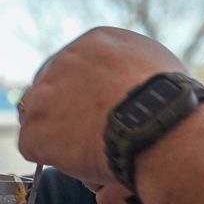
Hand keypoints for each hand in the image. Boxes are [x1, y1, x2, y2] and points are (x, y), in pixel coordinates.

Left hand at [17, 27, 185, 185]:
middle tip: (91, 134)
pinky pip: (34, 146)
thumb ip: (134, 66)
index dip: (87, 93)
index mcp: (95, 42)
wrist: (157, 126)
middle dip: (66, 110)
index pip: (78, 66)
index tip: (100, 111)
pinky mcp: (35, 128)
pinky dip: (54, 158)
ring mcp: (44, 93)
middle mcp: (64, 60)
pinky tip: (81, 161)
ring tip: (88, 151)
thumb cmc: (169, 103)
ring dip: (57, 134)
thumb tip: (133, 80)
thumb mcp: (158, 64)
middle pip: (53, 87)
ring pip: (39, 116)